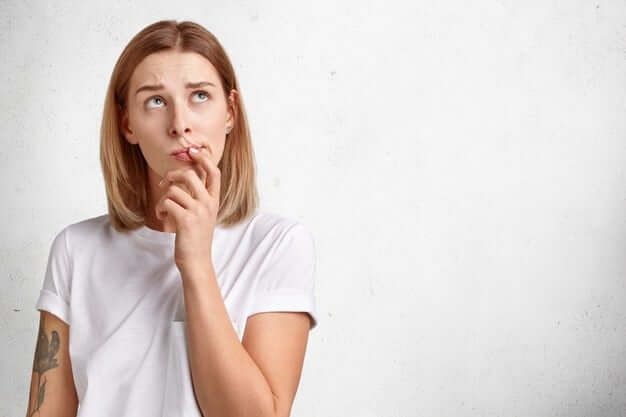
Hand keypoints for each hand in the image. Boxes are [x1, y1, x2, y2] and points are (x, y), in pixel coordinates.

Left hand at [155, 146, 220, 276]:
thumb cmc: (196, 237)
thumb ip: (198, 196)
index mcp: (214, 201)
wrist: (197, 261)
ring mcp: (198, 212)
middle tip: (166, 182)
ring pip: (174, 189)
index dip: (204, 158)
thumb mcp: (203, 214)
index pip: (214, 173)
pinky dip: (160, 209)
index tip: (194, 150)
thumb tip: (183, 176)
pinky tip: (162, 217)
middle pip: (190, 175)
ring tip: (163, 208)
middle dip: (173, 175)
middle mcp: (208, 204)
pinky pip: (166, 202)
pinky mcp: (185, 220)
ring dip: (163, 197)